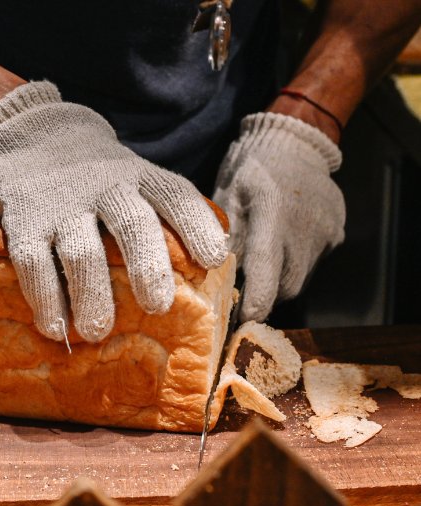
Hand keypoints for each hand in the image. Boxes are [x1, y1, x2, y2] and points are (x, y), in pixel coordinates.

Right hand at [0, 81, 226, 341]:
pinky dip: (45, 299)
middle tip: (158, 306)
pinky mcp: (24, 222)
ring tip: (98, 331)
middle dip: (147, 265)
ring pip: (81, 250)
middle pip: (131, 222)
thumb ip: (161, 213)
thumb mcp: (132, 177)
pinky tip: (55, 329)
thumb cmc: (97, 177)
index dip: (196, 225)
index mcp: (139, 177)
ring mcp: (61, 205)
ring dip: (91, 294)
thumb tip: (209, 270)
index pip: (175, 195)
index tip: (214, 259)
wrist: (31, 136)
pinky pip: (33, 263)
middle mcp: (104, 187)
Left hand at [213, 112, 344, 321]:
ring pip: (300, 278)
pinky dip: (292, 265)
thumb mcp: (227, 194)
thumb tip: (210, 276)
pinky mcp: (337, 234)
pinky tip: (280, 249)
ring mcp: (326, 232)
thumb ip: (222, 235)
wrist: (295, 142)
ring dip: (278, 281)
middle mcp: (305, 228)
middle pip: (286, 286)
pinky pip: (312, 263)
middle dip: (264, 297)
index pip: (265, 269)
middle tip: (242, 296)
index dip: (255, 301)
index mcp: (272, 214)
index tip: (242, 320)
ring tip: (259, 269)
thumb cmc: (251, 168)